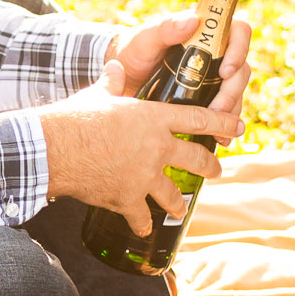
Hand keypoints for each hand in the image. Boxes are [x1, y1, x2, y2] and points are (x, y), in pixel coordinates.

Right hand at [39, 58, 233, 225]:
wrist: (56, 148)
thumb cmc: (76, 118)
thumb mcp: (98, 96)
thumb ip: (112, 82)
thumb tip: (115, 66)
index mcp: (153, 118)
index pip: (198, 119)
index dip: (222, 123)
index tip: (238, 128)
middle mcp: (156, 148)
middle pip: (196, 159)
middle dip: (210, 166)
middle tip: (216, 170)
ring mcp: (144, 176)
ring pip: (173, 194)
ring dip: (178, 203)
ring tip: (181, 208)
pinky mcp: (128, 198)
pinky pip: (142, 217)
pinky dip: (143, 224)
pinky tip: (145, 229)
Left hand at [109, 12, 255, 131]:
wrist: (122, 81)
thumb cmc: (133, 52)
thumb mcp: (145, 40)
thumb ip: (165, 28)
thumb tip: (193, 20)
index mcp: (206, 33)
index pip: (238, 32)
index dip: (239, 49)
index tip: (225, 71)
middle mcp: (216, 54)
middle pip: (241, 69)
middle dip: (233, 91)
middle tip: (217, 110)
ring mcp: (214, 78)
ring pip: (236, 93)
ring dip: (230, 112)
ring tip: (218, 131)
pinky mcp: (208, 99)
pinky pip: (225, 112)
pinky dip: (224, 127)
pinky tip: (219, 141)